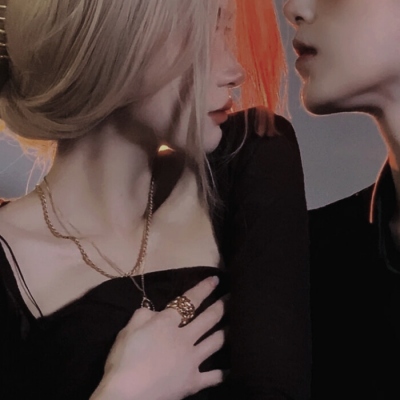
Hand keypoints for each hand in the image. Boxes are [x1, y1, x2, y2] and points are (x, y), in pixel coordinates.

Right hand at [90, 275, 225, 399]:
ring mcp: (192, 360)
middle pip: (208, 319)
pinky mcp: (193, 382)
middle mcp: (185, 338)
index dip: (203, 288)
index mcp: (168, 323)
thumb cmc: (124, 360)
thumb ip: (143, 315)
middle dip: (222, 306)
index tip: (216, 279)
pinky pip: (213, 376)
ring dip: (226, 332)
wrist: (127, 395)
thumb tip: (155, 310)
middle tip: (232, 297)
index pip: (189, 300)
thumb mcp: (127, 330)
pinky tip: (230, 370)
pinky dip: (222, 373)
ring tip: (236, 324)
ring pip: (215, 342)